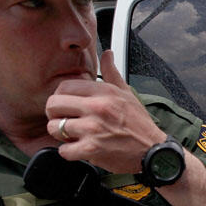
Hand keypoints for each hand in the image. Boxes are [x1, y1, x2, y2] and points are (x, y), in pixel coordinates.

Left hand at [45, 50, 165, 173]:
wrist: (152, 151)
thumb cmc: (139, 124)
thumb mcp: (127, 94)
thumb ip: (112, 73)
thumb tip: (107, 53)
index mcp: (104, 92)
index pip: (64, 86)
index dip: (60, 97)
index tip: (66, 106)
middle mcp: (97, 107)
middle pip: (53, 104)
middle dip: (55, 114)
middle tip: (64, 120)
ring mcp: (93, 129)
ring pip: (54, 128)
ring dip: (60, 135)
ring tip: (73, 136)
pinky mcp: (92, 149)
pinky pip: (64, 150)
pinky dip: (68, 152)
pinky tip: (79, 150)